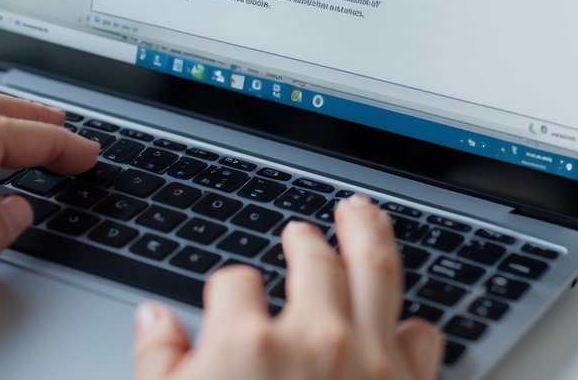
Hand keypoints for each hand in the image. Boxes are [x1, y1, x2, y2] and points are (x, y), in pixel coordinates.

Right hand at [134, 195, 442, 379]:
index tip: (226, 301)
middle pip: (314, 257)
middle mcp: (316, 339)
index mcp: (248, 342)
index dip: (225, 291)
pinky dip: (415, 324)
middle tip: (303, 231)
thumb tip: (154, 321)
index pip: (233, 282)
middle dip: (305, 239)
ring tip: (361, 213)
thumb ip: (158, 363)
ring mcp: (369, 363)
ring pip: (377, 270)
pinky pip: (423, 339)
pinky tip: (407, 316)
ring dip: (369, 234)